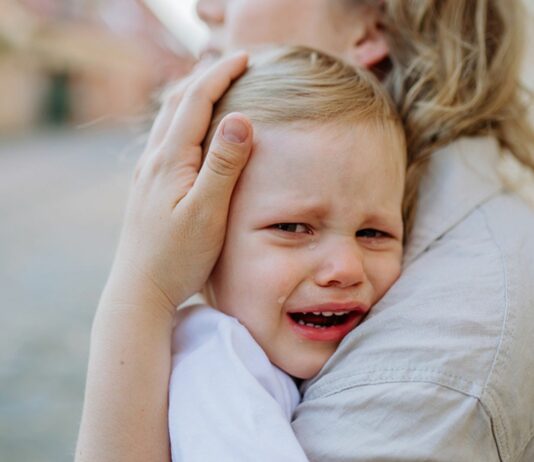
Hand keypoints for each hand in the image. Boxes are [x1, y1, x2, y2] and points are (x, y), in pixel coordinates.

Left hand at [104, 52, 252, 314]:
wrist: (140, 290)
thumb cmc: (178, 257)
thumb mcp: (207, 212)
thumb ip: (223, 165)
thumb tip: (240, 117)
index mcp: (170, 160)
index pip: (196, 101)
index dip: (220, 75)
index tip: (245, 57)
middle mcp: (154, 160)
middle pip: (177, 103)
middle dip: (206, 77)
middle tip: (234, 64)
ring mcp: (148, 174)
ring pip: (169, 120)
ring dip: (192, 97)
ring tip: (215, 87)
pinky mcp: (148, 188)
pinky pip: (165, 140)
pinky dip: (183, 121)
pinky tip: (191, 132)